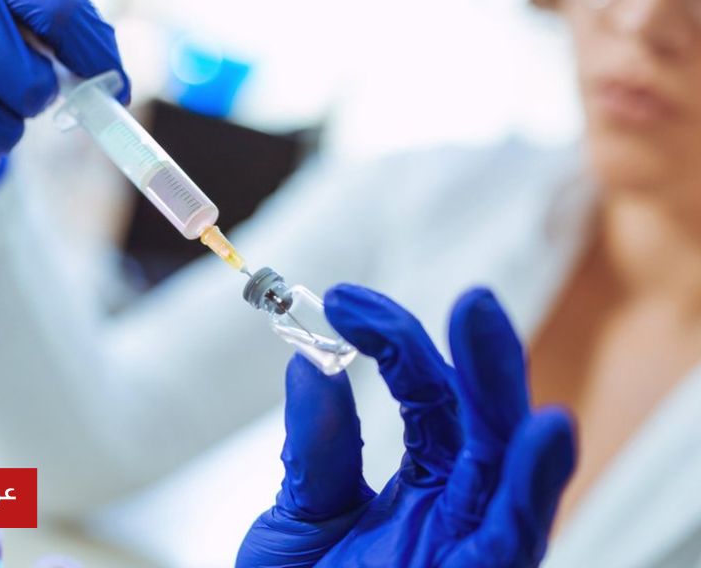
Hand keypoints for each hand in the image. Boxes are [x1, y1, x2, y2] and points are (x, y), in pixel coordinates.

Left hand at [237, 285, 576, 567]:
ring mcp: (471, 548)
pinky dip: (530, 487)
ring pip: (508, 468)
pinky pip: (516, 538)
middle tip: (467, 298)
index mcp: (420, 485)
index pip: (424, 396)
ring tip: (487, 327)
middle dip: (478, 357)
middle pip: (482, 422)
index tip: (343, 300)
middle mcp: (456, 510)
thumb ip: (316, 449)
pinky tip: (545, 431)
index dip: (394, 342)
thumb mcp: (297, 522)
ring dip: (505, 399)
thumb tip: (308, 361)